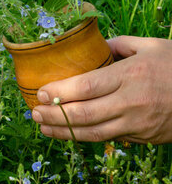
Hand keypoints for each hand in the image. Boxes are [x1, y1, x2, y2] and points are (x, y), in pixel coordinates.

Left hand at [31, 36, 171, 143]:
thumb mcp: (151, 46)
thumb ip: (118, 45)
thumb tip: (92, 46)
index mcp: (131, 75)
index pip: (86, 87)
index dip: (59, 92)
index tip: (41, 92)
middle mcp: (131, 102)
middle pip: (83, 114)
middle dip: (53, 115)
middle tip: (33, 112)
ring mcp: (136, 123)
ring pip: (92, 133)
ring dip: (62, 131)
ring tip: (43, 126)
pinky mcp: (142, 137)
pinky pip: (107, 138)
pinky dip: (84, 137)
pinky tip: (68, 133)